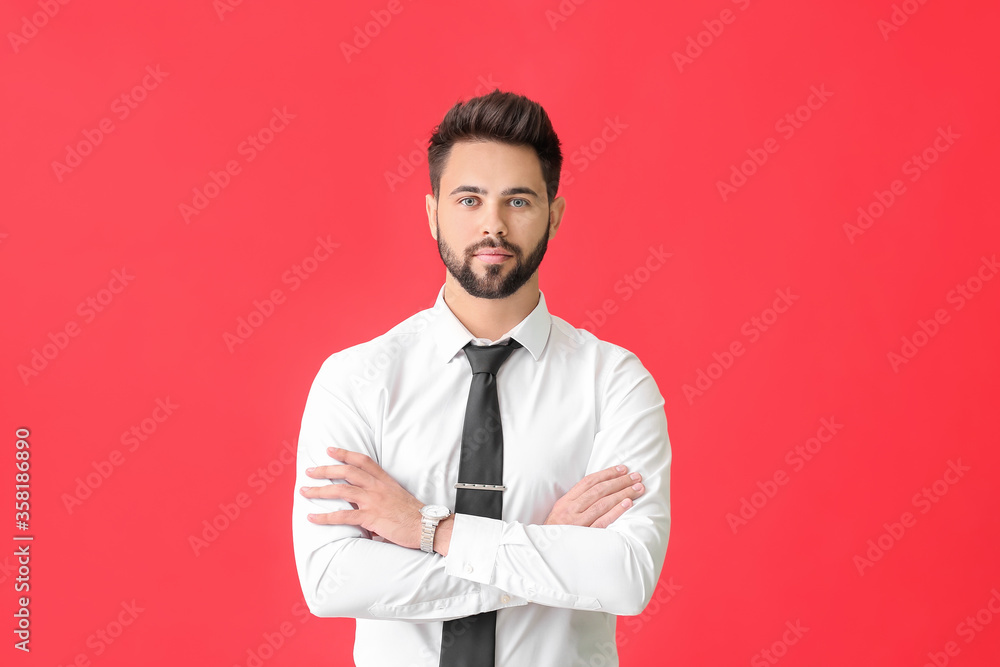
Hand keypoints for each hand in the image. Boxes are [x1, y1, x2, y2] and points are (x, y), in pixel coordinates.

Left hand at [300, 447, 423, 549]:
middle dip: (326, 469)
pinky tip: (312, 518)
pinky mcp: (371, 517)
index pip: (362, 461)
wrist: (426, 526)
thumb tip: (362, 506)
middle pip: (347, 472)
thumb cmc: (413, 515)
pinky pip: (343, 516)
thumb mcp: (397, 497)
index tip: (330, 450)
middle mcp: (377, 487)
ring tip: (304, 491)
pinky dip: (325, 517)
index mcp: (384, 480)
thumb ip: (378, 497)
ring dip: (319, 490)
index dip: (345, 454)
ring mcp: (373, 501)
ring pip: (341, 490)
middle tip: (310, 470)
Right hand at [543, 465, 643, 527]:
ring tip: (637, 488)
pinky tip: (627, 504)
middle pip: (599, 490)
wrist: (545, 552)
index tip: (623, 469)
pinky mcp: (584, 536)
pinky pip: (602, 521)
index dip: (607, 473)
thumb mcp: (560, 513)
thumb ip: (576, 501)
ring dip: (622, 493)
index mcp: (565, 501)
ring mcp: (578, 522)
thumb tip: (598, 489)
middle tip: (636, 477)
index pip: (589, 481)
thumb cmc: (556, 532)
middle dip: (619, 481)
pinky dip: (615, 511)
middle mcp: (571, 509)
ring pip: (602, 503)